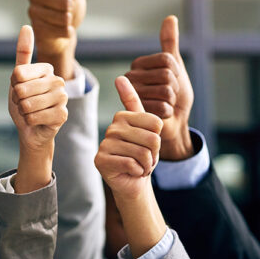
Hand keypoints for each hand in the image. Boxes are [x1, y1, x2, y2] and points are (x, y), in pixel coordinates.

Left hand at [9, 25, 67, 192]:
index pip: (18, 73)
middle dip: (17, 100)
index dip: (13, 85)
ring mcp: (63, 98)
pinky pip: (33, 117)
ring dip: (22, 112)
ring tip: (30, 112)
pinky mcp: (63, 115)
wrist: (30, 129)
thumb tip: (27, 26)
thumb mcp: (17, 78)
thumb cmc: (23, 102)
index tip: (20, 90)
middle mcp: (58, 80)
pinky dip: (29, 121)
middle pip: (22, 89)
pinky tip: (37, 121)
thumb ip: (23, 53)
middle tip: (24, 104)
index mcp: (47, 68)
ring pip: (27, 104)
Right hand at [28, 0, 84, 79]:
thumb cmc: (67, 7)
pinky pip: (63, 30)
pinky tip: (62, 30)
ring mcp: (34, 13)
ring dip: (70, 21)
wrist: (61, 33)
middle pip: (65, 1)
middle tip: (67, 10)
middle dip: (72, 8)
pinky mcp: (37, 30)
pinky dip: (68, 32)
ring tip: (64, 20)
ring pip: (64, 17)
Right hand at [96, 76, 167, 258]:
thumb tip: (120, 77)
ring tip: (137, 165)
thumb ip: (135, 104)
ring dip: (146, 164)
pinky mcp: (101, 160)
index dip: (158, 139)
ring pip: (143, 153)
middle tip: (143, 158)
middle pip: (152, 139)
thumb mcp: (147, 129)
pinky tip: (130, 172)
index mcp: (123, 116)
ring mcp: (105, 144)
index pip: (156, 124)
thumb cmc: (142, 155)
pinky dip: (137, 172)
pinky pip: (132, 164)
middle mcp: (112, 128)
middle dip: (153, 154)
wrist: (134, 181)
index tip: (148, 145)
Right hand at [124, 16, 193, 160]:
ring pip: (166, 92)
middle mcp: (130, 77)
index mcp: (138, 64)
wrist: (173, 122)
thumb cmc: (175, 95)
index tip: (173, 81)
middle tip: (169, 96)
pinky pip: (163, 108)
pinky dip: (168, 113)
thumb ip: (169, 42)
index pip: (167, 60)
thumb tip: (170, 17)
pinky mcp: (136, 113)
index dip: (177, 72)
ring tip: (164, 104)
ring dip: (172, 101)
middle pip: (167, 76)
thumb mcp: (175, 66)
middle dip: (175, 89)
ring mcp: (132, 96)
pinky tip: (161, 115)